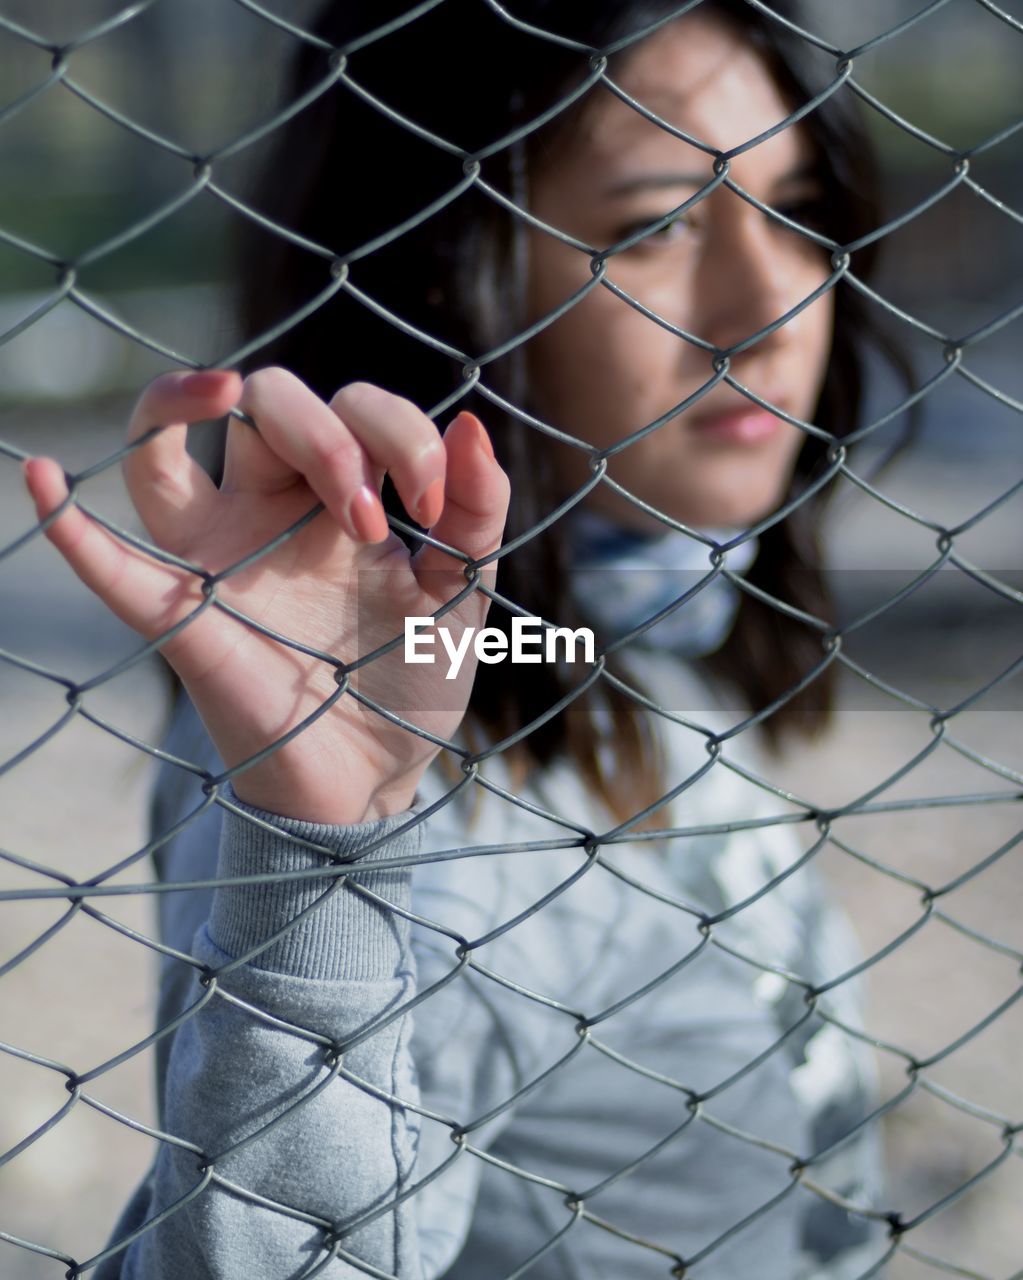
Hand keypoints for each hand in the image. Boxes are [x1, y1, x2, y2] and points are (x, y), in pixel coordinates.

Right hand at [22, 368, 509, 823]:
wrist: (374, 782)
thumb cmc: (412, 685)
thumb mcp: (463, 598)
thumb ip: (477, 515)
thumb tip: (473, 424)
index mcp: (343, 497)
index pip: (353, 408)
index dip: (400, 433)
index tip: (433, 507)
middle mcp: (272, 511)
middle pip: (263, 405)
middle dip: (325, 435)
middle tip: (368, 519)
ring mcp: (218, 558)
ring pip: (164, 449)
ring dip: (177, 402)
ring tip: (218, 389)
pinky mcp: (180, 619)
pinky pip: (111, 565)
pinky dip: (68, 526)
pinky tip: (41, 477)